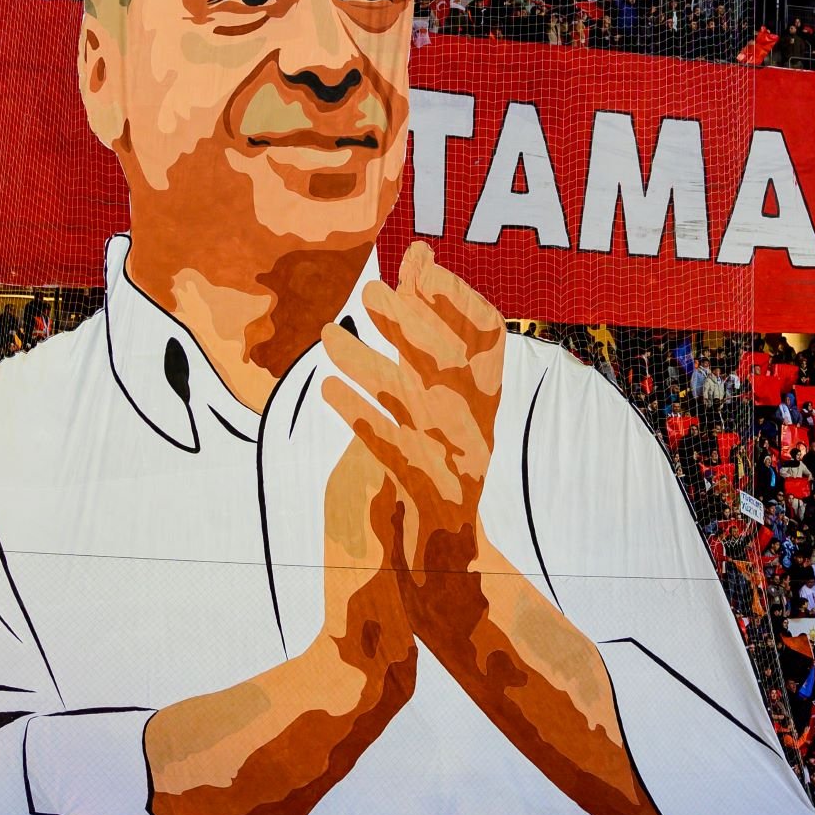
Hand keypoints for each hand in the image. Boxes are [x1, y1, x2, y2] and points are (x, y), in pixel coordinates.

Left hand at [320, 242, 505, 600]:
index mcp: (486, 396)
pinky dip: (362, 417)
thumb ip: (430, 334)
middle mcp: (476, 422)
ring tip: (327, 337)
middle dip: (409, 321)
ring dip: (369, 364)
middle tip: (367, 291)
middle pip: (448, 362)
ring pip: (413, 401)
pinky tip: (329, 391)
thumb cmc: (440, 462)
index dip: (455, 296)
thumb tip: (415, 260)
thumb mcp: (442, 398)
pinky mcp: (425, 490)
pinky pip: (392, 449)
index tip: (418, 263)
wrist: (452, 554)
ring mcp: (453, 457)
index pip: (487, 334)